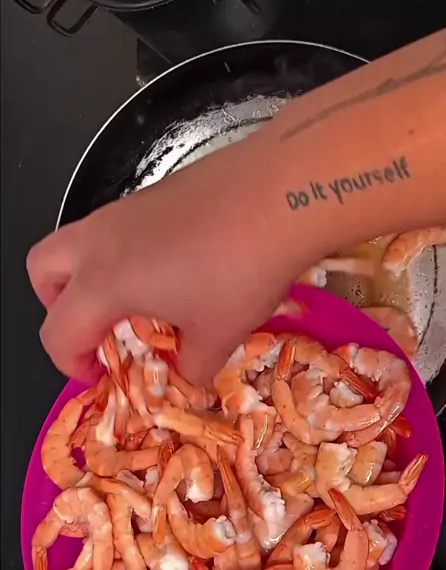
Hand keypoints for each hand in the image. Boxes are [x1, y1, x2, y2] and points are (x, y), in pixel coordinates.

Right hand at [27, 133, 309, 383]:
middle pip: (41, 268)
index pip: (58, 332)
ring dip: (89, 276)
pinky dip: (123, 253)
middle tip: (95, 329)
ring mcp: (125, 209)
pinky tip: (173, 269)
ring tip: (137, 302)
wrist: (280, 193)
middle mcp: (101, 240)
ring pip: (77, 241)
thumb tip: (188, 375)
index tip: (100, 376)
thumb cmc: (241, 271)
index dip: (71, 364)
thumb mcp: (219, 335)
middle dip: (55, 305)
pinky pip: (116, 226)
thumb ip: (192, 365)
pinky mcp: (152, 192)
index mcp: (104, 283)